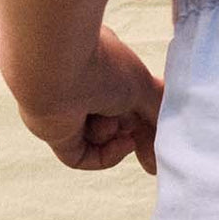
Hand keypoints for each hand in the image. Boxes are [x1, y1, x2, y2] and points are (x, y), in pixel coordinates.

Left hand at [14, 26, 161, 174]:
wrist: (58, 64)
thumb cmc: (101, 64)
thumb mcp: (143, 85)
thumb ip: (157, 110)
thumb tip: (161, 147)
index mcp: (94, 62)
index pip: (121, 97)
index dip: (143, 119)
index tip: (164, 138)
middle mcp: (76, 83)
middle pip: (112, 120)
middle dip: (136, 136)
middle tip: (153, 153)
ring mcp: (62, 108)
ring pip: (98, 137)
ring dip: (115, 133)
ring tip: (113, 116)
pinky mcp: (53, 132)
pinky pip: (82, 157)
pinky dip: (106, 155)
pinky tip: (122, 141)